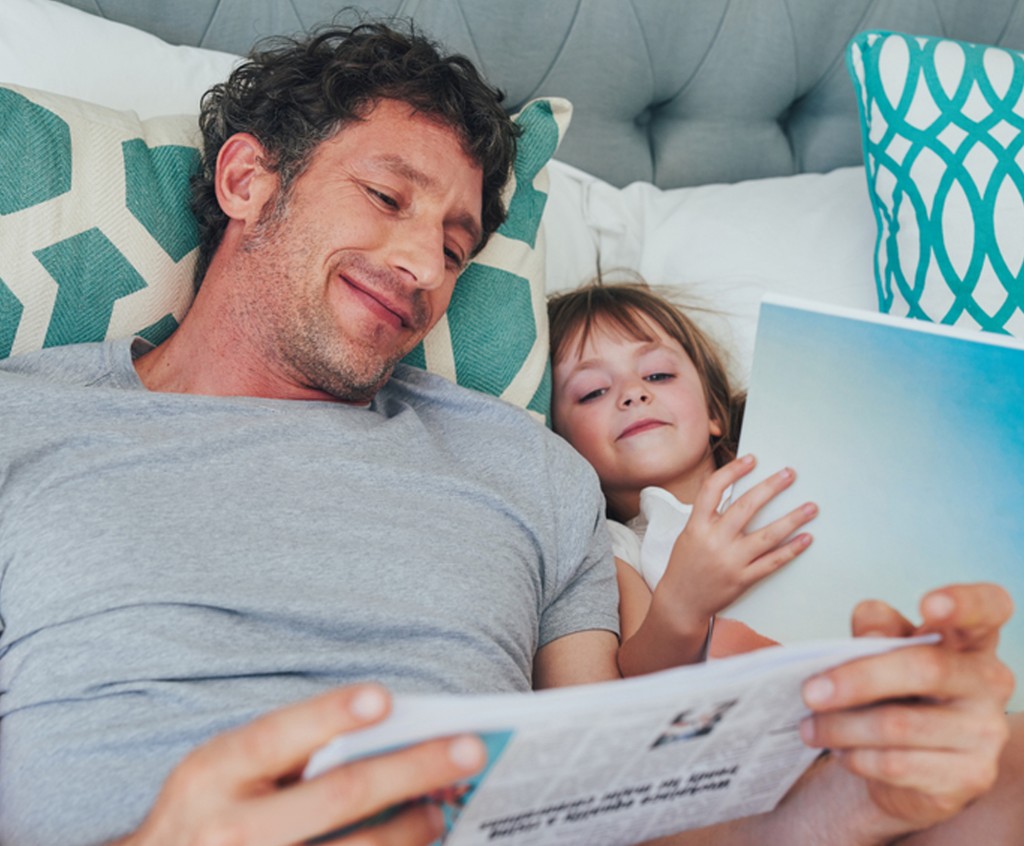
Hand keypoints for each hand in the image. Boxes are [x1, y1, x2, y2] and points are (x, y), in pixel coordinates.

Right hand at [117, 685, 486, 845]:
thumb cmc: (205, 813)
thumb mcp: (220, 772)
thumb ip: (285, 750)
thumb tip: (384, 726)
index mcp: (213, 773)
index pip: (277, 735)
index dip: (332, 714)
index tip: (385, 698)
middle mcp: (228, 830)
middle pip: (338, 795)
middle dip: (411, 768)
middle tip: (469, 749)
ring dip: (410, 829)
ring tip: (441, 809)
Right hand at [655, 454, 816, 634]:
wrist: (680, 602)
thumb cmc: (684, 566)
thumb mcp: (688, 535)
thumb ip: (709, 516)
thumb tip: (736, 493)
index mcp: (697, 526)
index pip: (713, 489)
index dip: (733, 471)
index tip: (751, 460)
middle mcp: (714, 541)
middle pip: (746, 507)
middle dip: (771, 487)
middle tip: (789, 474)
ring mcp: (730, 561)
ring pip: (767, 536)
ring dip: (792, 519)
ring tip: (810, 507)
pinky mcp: (743, 579)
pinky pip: (772, 562)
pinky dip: (791, 549)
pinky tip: (805, 538)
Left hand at [798, 583, 1014, 836]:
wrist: (914, 762)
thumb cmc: (897, 688)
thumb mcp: (884, 648)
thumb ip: (876, 627)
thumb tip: (869, 634)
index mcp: (971, 638)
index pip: (988, 607)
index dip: (964, 602)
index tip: (928, 605)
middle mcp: (989, 681)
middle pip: (924, 669)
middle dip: (856, 680)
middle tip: (809, 692)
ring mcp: (985, 731)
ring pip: (900, 724)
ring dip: (841, 726)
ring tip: (810, 726)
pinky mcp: (970, 775)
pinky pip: (898, 764)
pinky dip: (857, 756)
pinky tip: (840, 750)